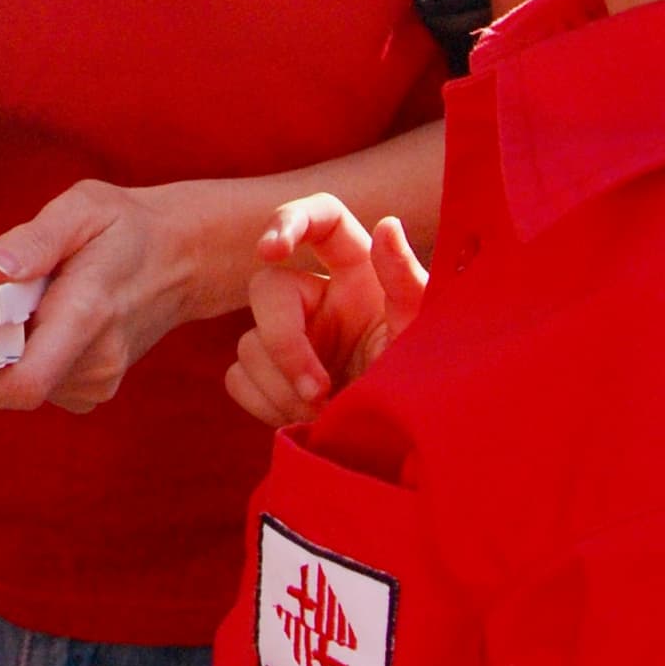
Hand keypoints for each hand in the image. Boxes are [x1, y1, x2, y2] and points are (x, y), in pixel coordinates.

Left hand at [0, 178, 201, 415]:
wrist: (186, 257)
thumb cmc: (129, 225)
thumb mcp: (86, 209)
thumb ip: (38, 239)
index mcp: (88, 317)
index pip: (16, 380)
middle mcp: (91, 365)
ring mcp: (91, 383)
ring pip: (1, 394)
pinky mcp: (84, 386)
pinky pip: (17, 387)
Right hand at [226, 200, 426, 427]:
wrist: (406, 448)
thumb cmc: (426, 384)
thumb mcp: (424, 334)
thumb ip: (406, 280)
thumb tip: (387, 224)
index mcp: (359, 273)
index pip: (320, 217)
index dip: (288, 219)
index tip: (270, 250)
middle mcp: (319, 298)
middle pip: (265, 288)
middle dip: (284, 344)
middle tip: (317, 390)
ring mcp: (291, 338)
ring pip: (248, 342)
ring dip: (280, 385)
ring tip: (323, 414)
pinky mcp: (270, 377)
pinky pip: (237, 378)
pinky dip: (265, 403)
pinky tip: (301, 422)